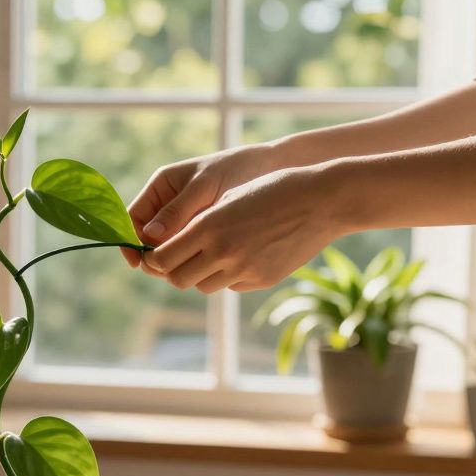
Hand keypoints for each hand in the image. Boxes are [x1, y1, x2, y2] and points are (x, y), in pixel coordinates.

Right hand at [124, 143, 284, 267]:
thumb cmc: (236, 170)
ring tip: (188, 269)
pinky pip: (184, 250)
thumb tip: (150, 237)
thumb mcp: (204, 188)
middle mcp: (166, 204)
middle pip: (145, 238)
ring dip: (171, 262)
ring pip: (164, 248)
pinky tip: (202, 266)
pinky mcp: (199, 232)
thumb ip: (178, 211)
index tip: (139, 262)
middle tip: (167, 273)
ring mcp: (182, 220)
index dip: (131, 242)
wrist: (269, 170)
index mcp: (160, 187)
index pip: (133, 218)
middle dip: (152, 257)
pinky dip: (188, 260)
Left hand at [142, 165, 353, 292]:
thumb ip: (197, 225)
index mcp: (208, 227)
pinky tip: (240, 255)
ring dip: (199, 274)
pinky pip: (231, 286)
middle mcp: (222, 252)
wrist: (321, 201)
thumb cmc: (272, 189)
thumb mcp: (227, 199)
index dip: (154, 259)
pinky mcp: (262, 280)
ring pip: (203, 286)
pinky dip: (227, 276)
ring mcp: (244, 270)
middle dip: (172, 271)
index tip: (155, 253)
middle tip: (177, 259)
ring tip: (210, 254)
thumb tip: (168, 250)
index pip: (162, 259)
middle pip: (178, 279)